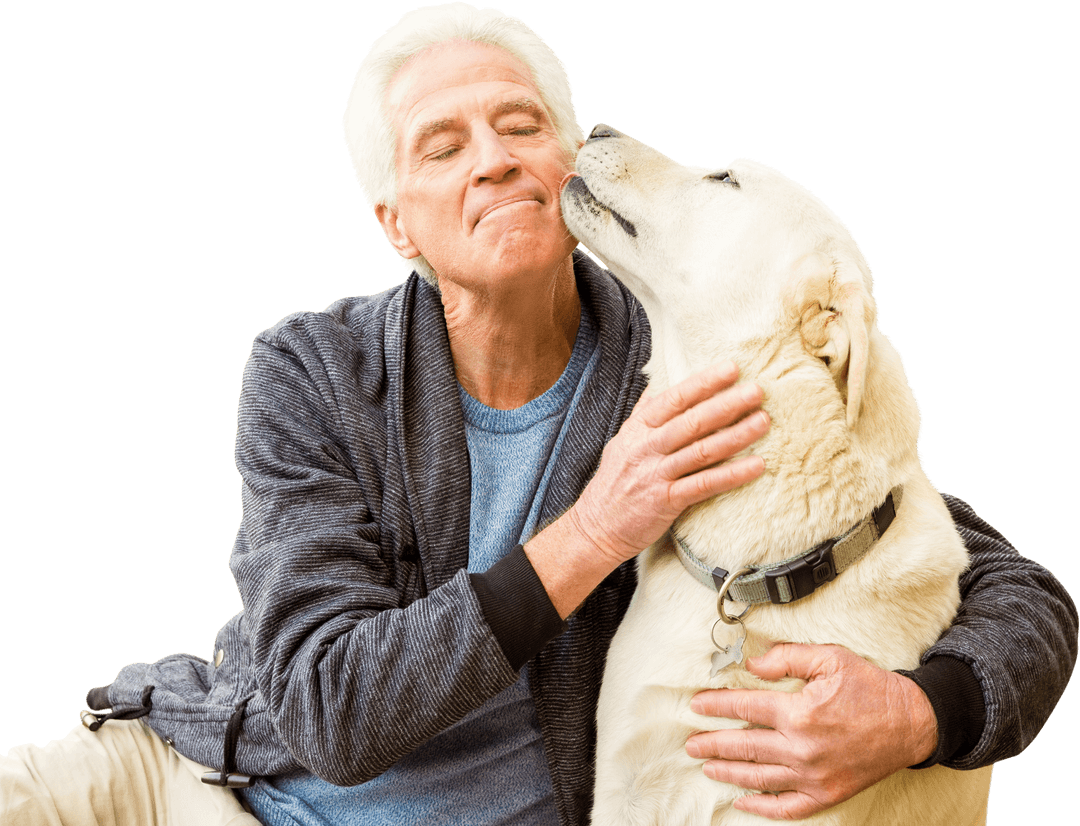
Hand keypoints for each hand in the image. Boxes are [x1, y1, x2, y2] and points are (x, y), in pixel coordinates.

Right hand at [570, 360, 769, 566]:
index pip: (674, 398)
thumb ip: (643, 414)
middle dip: (726, 404)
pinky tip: (756, 465)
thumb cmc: (613, 484)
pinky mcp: (666, 502)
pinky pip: (704, 485)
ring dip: (736, 435)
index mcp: (638, 429)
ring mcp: (656, 475)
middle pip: (692, 421)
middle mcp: (647, 448)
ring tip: (763, 421)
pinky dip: (732, 475)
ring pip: (701, 451)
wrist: (595, 527)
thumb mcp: (622, 442)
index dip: (704, 383)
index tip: (731, 369)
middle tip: (756, 391)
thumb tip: (660, 386)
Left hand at [685, 644, 937, 819]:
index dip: (717, 705)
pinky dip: (762, 806)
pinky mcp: (827, 794)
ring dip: (728, 773)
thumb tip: (753, 664)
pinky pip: (787, 807)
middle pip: (744, 746)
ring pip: (759, 778)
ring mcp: (814, 776)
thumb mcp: (830, 658)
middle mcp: (802, 748)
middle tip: (691, 745)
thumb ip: (787, 658)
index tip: (697, 705)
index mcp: (799, 712)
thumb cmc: (870, 688)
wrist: (911, 722)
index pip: (745, 707)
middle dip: (712, 744)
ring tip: (707, 767)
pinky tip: (742, 801)